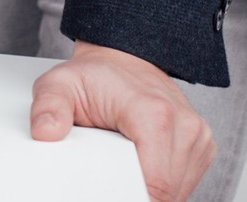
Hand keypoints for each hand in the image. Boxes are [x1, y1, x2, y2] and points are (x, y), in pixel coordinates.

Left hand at [30, 41, 215, 201]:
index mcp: (154, 113)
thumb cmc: (96, 75)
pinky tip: (140, 164)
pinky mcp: (202, 147)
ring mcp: (197, 137)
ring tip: (123, 163)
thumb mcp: (60, 83)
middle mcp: (184, 125)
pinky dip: (161, 182)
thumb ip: (48, 107)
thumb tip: (45, 132)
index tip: (106, 191)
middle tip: (108, 172)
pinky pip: (182, 184)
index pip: (156, 183)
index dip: (129, 195)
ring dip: (150, 188)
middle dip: (133, 190)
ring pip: (176, 192)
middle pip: (165, 192)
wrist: (125, 59)